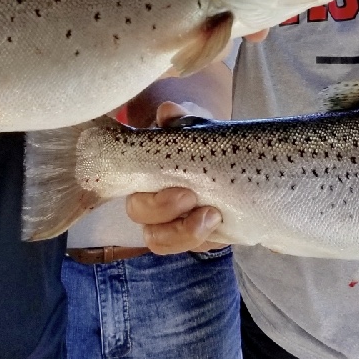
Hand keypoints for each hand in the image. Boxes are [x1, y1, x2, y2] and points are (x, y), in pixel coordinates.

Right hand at [124, 101, 225, 252]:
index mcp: (144, 175)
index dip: (152, 202)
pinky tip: (223, 225)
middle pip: (141, 219)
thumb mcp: (193, 127)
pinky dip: (206, 240)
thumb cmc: (199, 141)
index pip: (132, 194)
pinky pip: (191, 247)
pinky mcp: (195, 236)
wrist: (226, 155)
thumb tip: (167, 111)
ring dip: (185, 234)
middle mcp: (151, 203)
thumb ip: (180, 120)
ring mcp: (171, 223)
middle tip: (193, 198)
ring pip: (160, 241)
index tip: (183, 192)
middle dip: (165, 212)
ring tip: (214, 216)